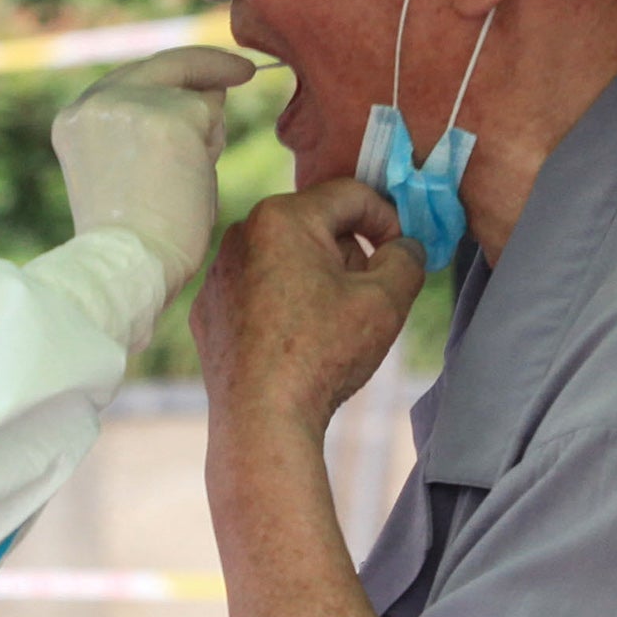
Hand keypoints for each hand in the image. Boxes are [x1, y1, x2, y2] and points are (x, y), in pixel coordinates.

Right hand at [50, 46, 252, 289]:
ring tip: (182, 186)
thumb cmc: (132, 238)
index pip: (132, 79)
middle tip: (244, 71)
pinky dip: (213, 148)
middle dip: (208, 66)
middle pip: (165, 64)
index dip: (172, 72)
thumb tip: (207, 96)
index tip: (207, 75)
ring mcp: (133, 103)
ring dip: (206, 134)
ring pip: (196, 96)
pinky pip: (211, 115)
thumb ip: (146, 129)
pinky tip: (192, 183)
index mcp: (75, 118)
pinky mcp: (172, 116)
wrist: (128, 264)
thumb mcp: (122, 170)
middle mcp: (97, 100)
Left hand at [192, 178, 423, 436]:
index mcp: (282, 217)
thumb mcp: (387, 301)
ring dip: (316, 279)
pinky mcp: (208, 311)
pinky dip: (282, 306)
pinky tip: (296, 343)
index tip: (401, 254)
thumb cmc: (323, 356)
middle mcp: (240, 235)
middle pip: (316, 226)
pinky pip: (257, 292)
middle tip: (368, 296)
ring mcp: (218, 275)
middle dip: (349, 253)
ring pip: (285, 259)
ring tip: (333, 325)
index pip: (351, 195)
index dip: (388, 219)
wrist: (261, 422)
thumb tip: (404, 247)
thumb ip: (407, 258)